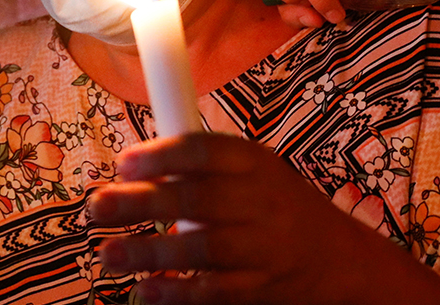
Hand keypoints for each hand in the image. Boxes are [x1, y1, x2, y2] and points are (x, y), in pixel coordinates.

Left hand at [89, 133, 439, 304]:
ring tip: (109, 253)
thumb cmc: (274, 206)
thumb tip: (128, 170)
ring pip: (204, 249)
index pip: (205, 150)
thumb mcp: (250, 172)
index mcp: (253, 163)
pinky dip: (179, 293)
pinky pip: (217, 292)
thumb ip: (199, 167)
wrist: (341, 260)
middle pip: (198, 199)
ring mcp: (264, 247)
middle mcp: (262, 201)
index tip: (123, 164)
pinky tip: (147, 291)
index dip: (162, 155)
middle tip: (98, 206)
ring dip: (152, 253)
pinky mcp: (262, 288)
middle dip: (143, 202)